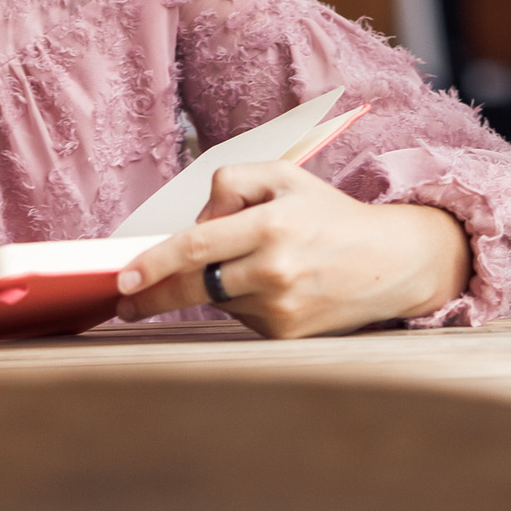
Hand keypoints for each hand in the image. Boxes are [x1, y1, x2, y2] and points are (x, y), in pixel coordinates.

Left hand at [112, 163, 470, 337]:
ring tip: (243, 265)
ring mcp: (280, 307)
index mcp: (270, 225)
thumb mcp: (283, 176)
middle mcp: (274, 269)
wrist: (387, 262)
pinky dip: (239, 301)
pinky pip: (241, 317)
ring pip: (216, 300)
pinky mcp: (286, 334)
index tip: (123, 277)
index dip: (154, 264)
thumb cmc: (329, 214)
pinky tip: (267, 285)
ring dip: (210, 287)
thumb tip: (195, 221)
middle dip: (151, 296)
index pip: (196, 247)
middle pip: (194, 286)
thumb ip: (230, 182)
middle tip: (126, 300)